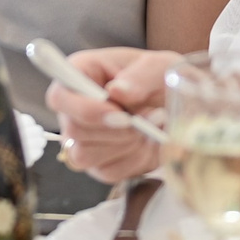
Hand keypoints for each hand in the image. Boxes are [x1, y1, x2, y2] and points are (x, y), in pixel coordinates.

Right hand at [45, 46, 178, 182]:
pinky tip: (149, 142)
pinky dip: (134, 160)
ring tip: (152, 126)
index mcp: (80, 74)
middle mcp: (74, 107)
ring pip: (84, 156)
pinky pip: (107, 172)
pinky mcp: (99, 163)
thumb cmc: (162, 79)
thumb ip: (139, 77)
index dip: (83, 109)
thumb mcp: (159, 67)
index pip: (58, 96)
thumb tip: (117, 91)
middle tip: (152, 117)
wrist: (180, 105)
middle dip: (115, 131)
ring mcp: (83, 139)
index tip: (119, 114)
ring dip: (125, 145)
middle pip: (73, 131)